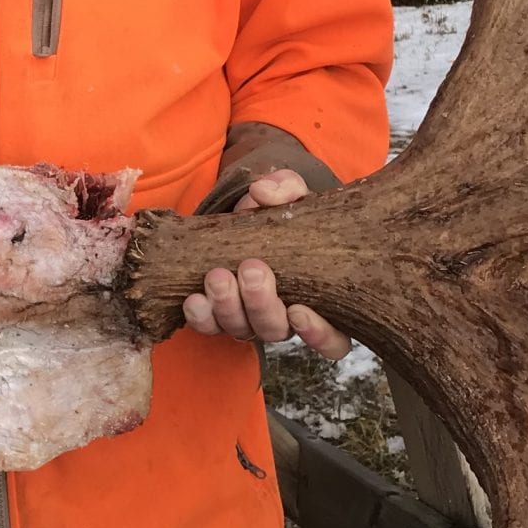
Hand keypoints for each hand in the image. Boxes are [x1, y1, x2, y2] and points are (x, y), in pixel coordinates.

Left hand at [184, 169, 352, 361]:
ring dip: (227, 306)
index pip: (332, 339)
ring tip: (217, 275)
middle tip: (251, 269)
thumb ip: (287, 189)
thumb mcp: (293, 194)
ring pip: (241, 330)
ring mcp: (250, 319)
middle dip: (260, 303)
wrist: (249, 213)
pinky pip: (209, 326)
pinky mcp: (218, 314)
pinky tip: (194, 298)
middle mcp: (285, 316)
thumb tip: (263, 192)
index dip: (318, 334)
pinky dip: (200, 316)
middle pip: (276, 330)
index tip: (299, 310)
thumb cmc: (284, 210)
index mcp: (320, 298)